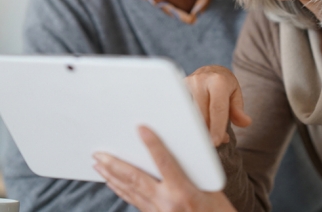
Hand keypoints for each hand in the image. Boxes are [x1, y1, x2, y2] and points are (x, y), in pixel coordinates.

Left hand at [93, 126, 235, 211]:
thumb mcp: (213, 189)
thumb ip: (193, 170)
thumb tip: (178, 150)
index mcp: (184, 192)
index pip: (164, 162)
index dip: (153, 144)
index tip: (141, 128)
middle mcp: (167, 203)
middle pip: (135, 179)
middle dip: (114, 165)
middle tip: (98, 153)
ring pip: (130, 191)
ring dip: (112, 177)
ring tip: (99, 165)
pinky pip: (134, 201)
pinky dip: (122, 190)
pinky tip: (114, 184)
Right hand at [186, 65, 251, 145]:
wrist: (210, 70)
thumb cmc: (224, 85)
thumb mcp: (236, 94)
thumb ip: (238, 110)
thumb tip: (245, 122)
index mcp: (218, 81)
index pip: (217, 108)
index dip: (217, 127)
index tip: (216, 142)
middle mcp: (200, 80)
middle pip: (201, 113)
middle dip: (208, 131)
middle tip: (216, 142)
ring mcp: (186, 84)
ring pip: (190, 114)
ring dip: (199, 128)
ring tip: (208, 135)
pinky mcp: (177, 90)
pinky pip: (182, 111)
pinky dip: (189, 123)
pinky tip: (195, 130)